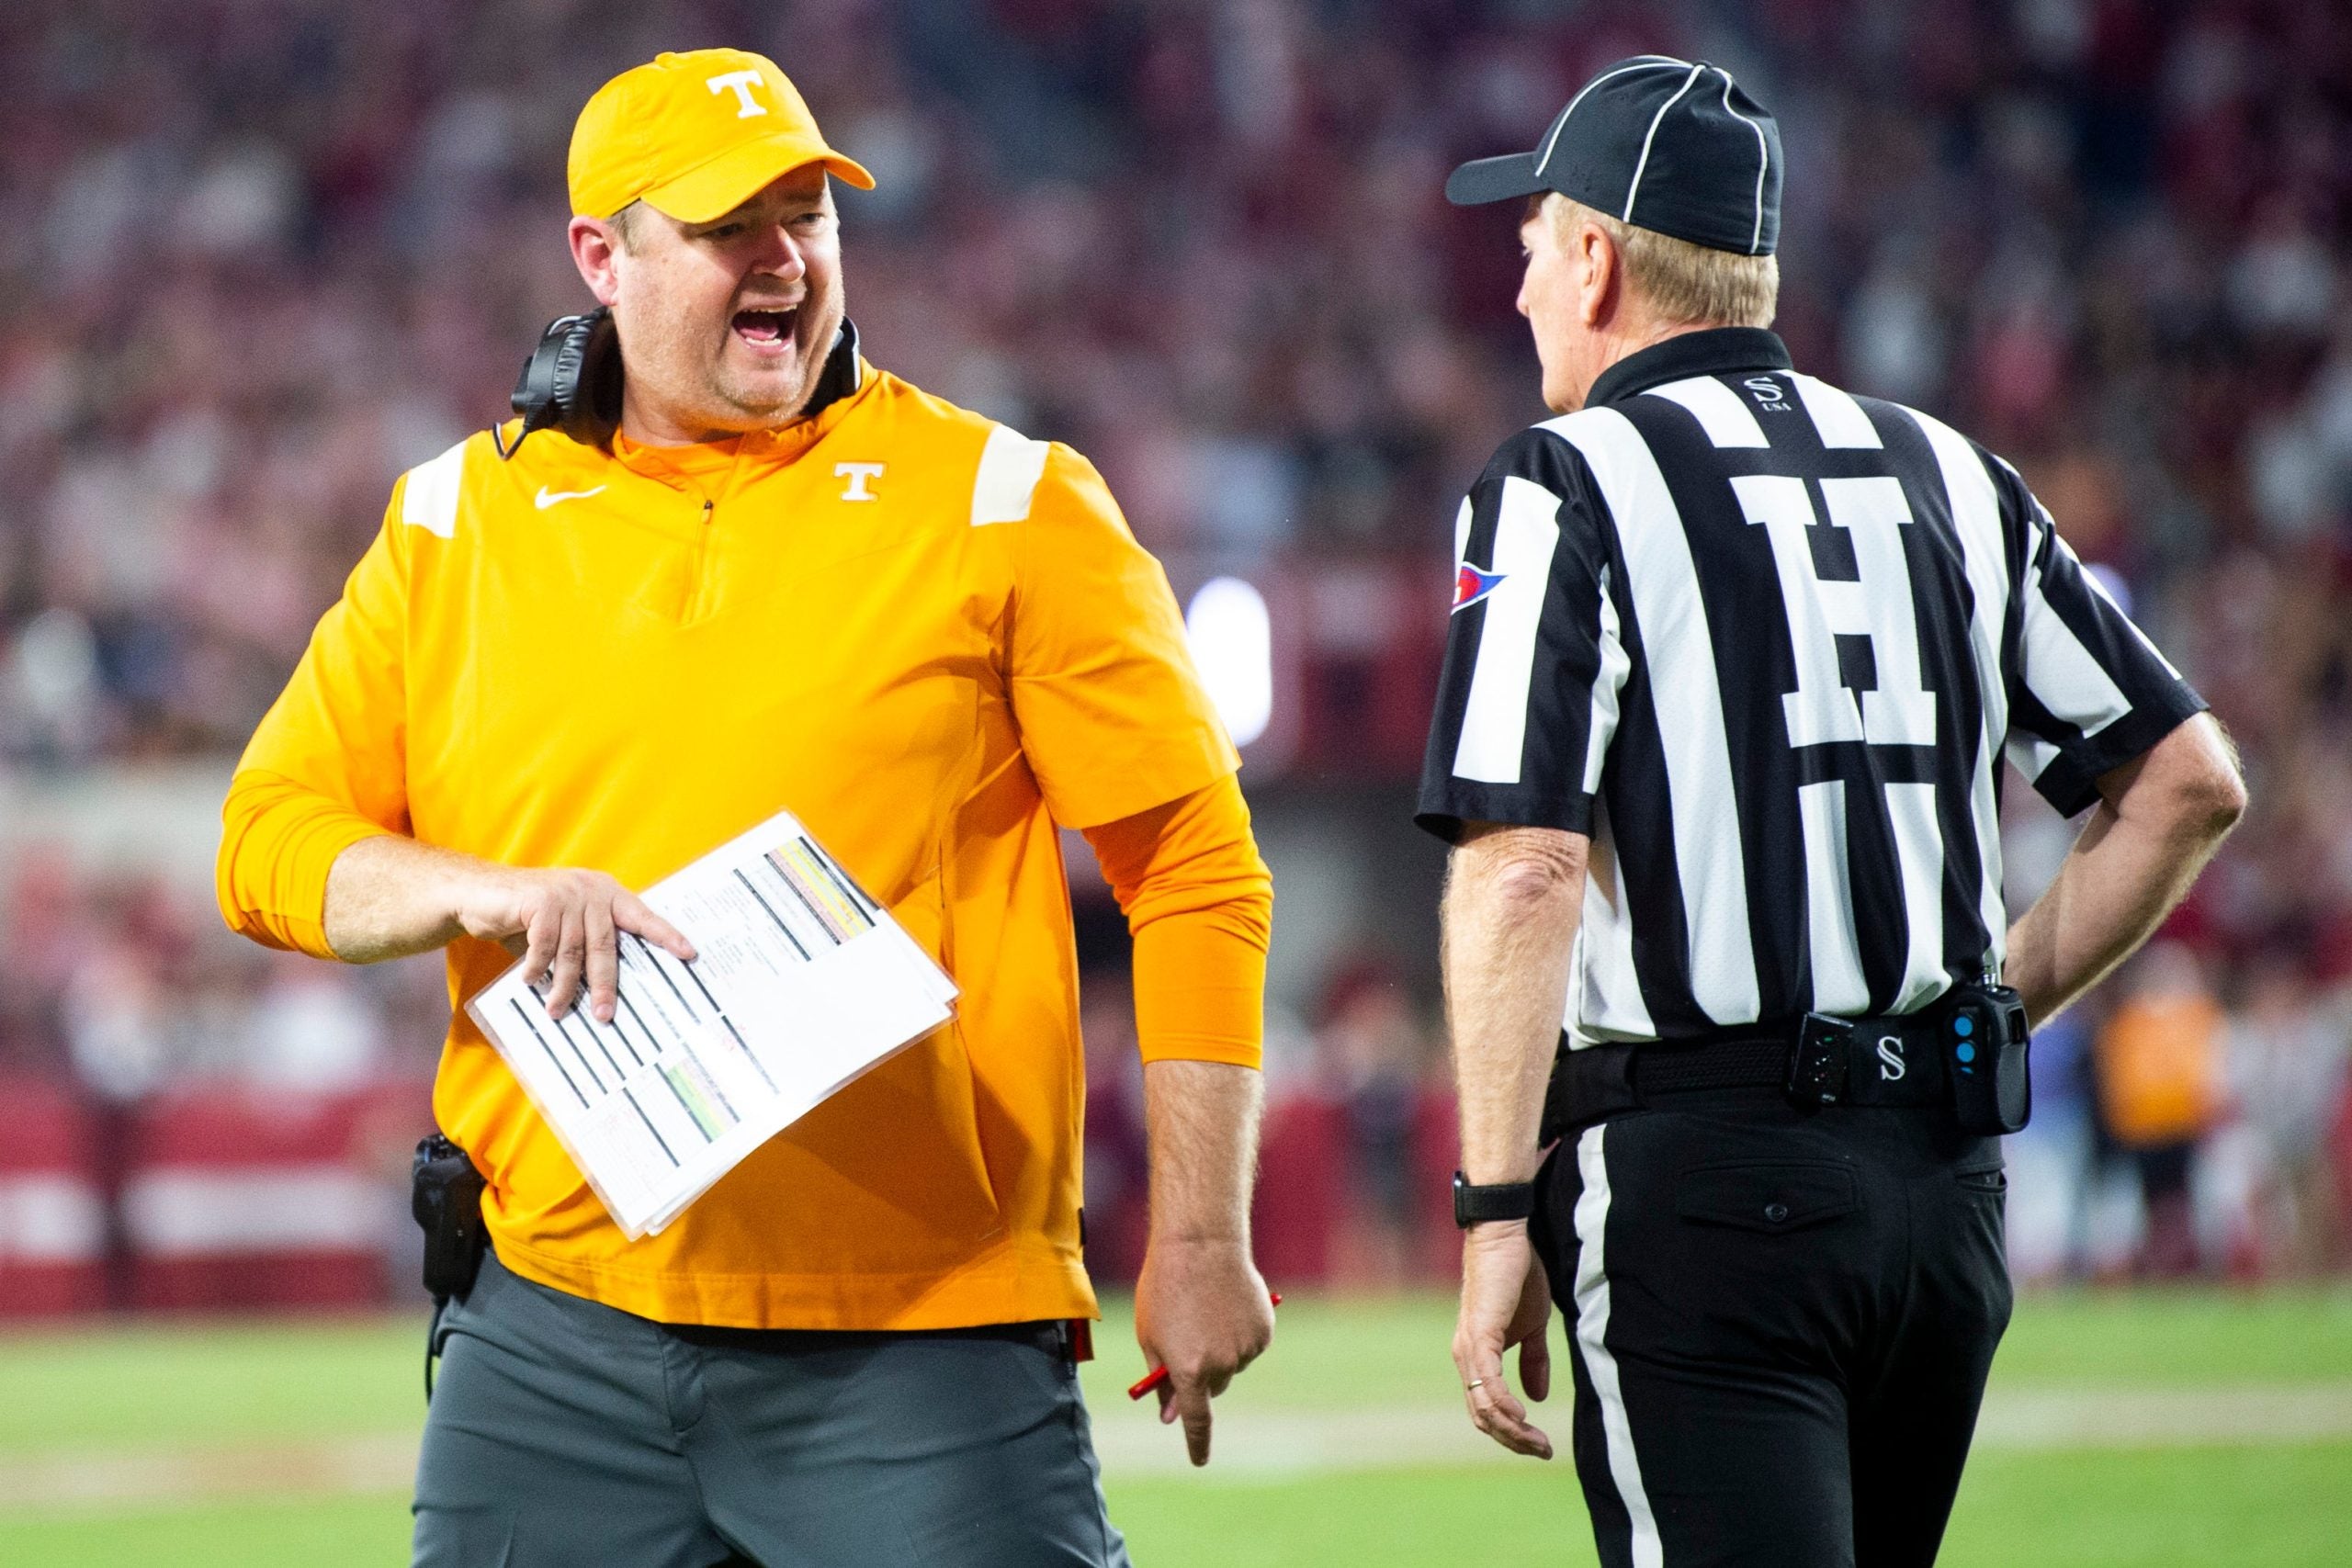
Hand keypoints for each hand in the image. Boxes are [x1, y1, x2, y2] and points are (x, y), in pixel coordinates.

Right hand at [452, 865, 694, 1022]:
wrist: (478, 892)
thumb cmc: (526, 915)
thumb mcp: (563, 926)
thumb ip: (585, 944)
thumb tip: (605, 989)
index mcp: (605, 893)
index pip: (642, 916)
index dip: (665, 935)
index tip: (689, 953)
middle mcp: (591, 890)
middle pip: (605, 945)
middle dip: (604, 984)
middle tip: (605, 1014)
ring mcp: (566, 893)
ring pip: (573, 951)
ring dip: (564, 986)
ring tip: (558, 1010)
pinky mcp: (540, 901)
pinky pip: (544, 947)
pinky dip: (537, 968)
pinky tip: (528, 981)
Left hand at [1133, 1236, 1274, 1466]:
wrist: (1200, 1243)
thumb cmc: (1164, 1287)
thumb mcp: (1150, 1335)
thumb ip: (1160, 1378)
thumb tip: (1171, 1414)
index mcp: (1188, 1370)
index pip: (1195, 1421)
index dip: (1197, 1444)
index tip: (1199, 1460)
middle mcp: (1221, 1365)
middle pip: (1213, 1389)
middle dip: (1200, 1377)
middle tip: (1188, 1346)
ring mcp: (1245, 1348)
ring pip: (1233, 1365)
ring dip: (1221, 1351)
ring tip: (1206, 1311)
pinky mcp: (1264, 1329)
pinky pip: (1250, 1345)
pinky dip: (1240, 1334)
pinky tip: (1226, 1305)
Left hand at [1452, 1221, 1553, 1458]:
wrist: (1506, 1237)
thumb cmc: (1518, 1276)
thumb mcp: (1532, 1326)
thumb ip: (1533, 1360)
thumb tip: (1537, 1398)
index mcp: (1476, 1357)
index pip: (1486, 1409)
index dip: (1512, 1433)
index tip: (1541, 1445)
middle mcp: (1466, 1357)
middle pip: (1482, 1417)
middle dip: (1514, 1441)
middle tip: (1544, 1451)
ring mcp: (1470, 1348)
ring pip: (1483, 1407)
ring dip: (1512, 1431)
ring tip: (1538, 1442)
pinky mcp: (1479, 1335)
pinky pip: (1487, 1383)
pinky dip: (1504, 1405)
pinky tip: (1523, 1417)